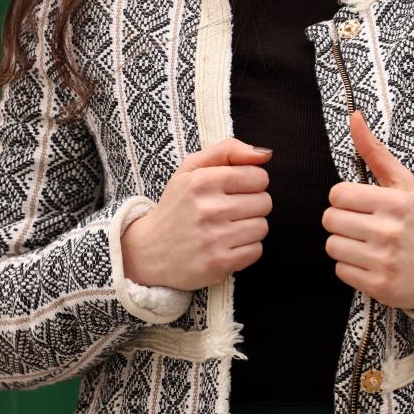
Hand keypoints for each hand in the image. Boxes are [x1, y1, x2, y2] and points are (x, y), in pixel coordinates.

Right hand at [121, 137, 273, 290]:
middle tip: (228, 211)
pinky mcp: (219, 263)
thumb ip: (228, 151)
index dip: (252, 183)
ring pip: (262, 227)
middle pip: (264, 202)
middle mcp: (208, 209)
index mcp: (201, 181)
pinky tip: (226, 246)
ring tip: (226, 229)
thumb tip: (265, 154)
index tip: (235, 190)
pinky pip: (256, 250)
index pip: (259, 176)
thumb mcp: (192, 169)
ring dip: (249, 228)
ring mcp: (214, 238)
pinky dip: (245, 249)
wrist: (148, 251)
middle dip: (252, 205)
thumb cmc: (177, 206)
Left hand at [321, 110, 413, 309]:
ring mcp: (384, 261)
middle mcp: (389, 231)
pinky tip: (372, 263)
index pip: (337, 194)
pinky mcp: (379, 286)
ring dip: (345, 245)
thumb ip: (375, 152)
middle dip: (343, 222)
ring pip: (332, 246)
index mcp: (394, 202)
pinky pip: (340, 271)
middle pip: (330, 220)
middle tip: (364, 226)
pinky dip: (351, 267)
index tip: (362, 206)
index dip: (345, 200)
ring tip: (368, 245)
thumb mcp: (404, 184)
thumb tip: (353, 116)